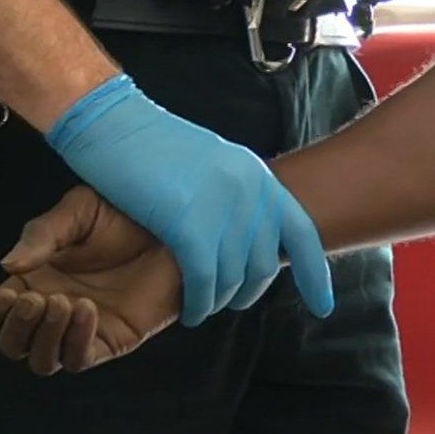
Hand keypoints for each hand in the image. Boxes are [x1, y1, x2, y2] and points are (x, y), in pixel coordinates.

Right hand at [0, 186, 182, 375]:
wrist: (174, 227)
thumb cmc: (124, 215)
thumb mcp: (78, 211)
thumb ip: (41, 235)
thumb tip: (6, 265)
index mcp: (34, 280)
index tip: (9, 293)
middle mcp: (52, 310)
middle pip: (13, 344)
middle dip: (17, 328)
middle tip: (36, 300)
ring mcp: (80, 329)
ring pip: (42, 361)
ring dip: (44, 338)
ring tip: (64, 302)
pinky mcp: (110, 341)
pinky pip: (79, 359)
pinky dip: (75, 341)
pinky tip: (87, 310)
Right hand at [43, 74, 332, 325]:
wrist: (111, 122)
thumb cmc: (151, 144)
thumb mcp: (214, 165)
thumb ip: (238, 196)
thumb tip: (250, 237)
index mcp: (258, 176)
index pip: (302, 233)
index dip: (315, 275)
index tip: (322, 306)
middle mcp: (250, 192)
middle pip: (265, 265)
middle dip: (248, 293)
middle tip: (229, 303)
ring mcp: (223, 208)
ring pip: (234, 279)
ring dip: (219, 302)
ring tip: (202, 308)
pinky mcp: (190, 225)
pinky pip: (205, 282)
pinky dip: (198, 304)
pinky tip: (189, 311)